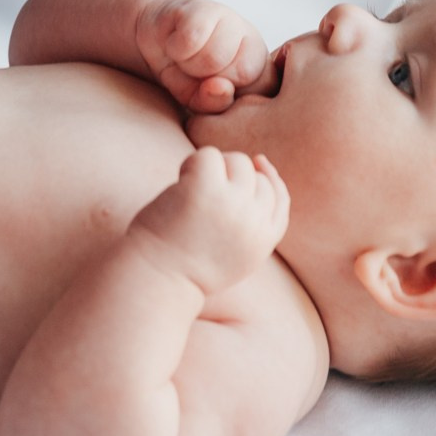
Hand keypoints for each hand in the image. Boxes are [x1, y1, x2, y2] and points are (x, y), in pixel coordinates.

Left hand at [131, 148, 289, 295]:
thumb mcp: (230, 256)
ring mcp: (232, 203)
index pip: (279, 199)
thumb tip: (259, 178)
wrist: (156, 280)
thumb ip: (249, 227)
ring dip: (213, 167)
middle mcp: (253, 221)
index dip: (270, 177)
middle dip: (233, 175)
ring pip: (237, 162)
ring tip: (187, 190)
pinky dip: (191, 163)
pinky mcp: (205, 188)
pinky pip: (208, 155)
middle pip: (258, 177)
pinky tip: (179, 181)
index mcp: (262, 240)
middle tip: (200, 190)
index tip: (258, 161)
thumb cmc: (184, 268)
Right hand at [135, 0, 276, 112]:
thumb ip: (215, 104)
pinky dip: (175, 47)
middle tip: (194, 71)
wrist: (153, 38)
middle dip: (208, 81)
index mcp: (261, 69)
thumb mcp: (198, 101)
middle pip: (241, 74)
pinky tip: (175, 42)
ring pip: (214, 58)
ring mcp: (231, 20)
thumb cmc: (183, 74)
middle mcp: (252, 41)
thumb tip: (221, 88)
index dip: (230, 98)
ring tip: (184, 57)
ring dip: (189, 64)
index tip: (210, 91)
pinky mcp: (203, 7)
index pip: (263, 90)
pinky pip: (192, 39)